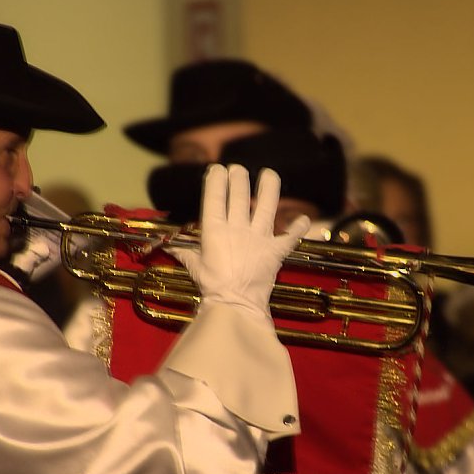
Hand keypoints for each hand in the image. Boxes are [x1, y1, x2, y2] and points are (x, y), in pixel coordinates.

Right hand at [168, 164, 309, 318]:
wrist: (235, 305)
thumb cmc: (211, 286)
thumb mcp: (194, 267)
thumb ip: (184, 252)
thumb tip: (168, 247)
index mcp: (214, 230)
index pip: (215, 197)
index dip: (216, 180)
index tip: (217, 169)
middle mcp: (237, 228)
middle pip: (240, 195)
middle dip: (239, 177)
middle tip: (238, 169)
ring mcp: (259, 238)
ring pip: (267, 205)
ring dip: (269, 187)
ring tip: (269, 173)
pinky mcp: (275, 251)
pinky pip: (291, 236)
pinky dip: (299, 227)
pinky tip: (305, 219)